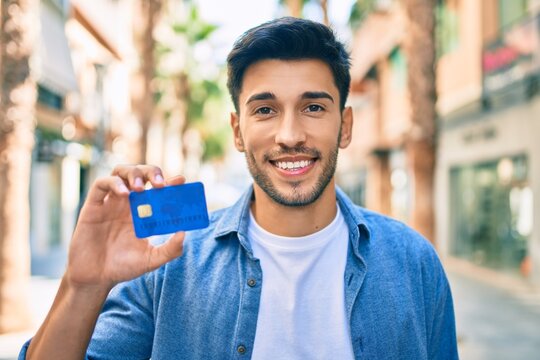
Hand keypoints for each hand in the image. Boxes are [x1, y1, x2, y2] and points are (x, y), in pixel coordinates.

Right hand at [65, 165, 185, 289]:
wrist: (96, 278)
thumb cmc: (124, 267)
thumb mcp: (152, 260)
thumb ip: (170, 249)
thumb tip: (184, 233)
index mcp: (144, 211)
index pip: (158, 188)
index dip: (170, 181)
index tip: (181, 180)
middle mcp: (128, 203)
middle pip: (141, 173)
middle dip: (152, 172)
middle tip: (160, 183)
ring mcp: (110, 202)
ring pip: (121, 172)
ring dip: (133, 173)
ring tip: (140, 187)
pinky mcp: (93, 206)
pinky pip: (101, 184)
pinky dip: (114, 183)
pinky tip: (125, 195)